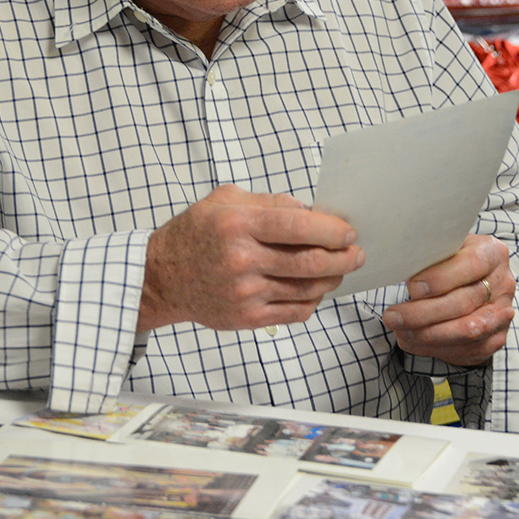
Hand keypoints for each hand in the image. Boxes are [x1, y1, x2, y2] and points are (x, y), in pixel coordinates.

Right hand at [139, 185, 362, 331]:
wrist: (162, 277)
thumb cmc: (194, 233)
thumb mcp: (224, 200)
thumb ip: (268, 201)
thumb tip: (309, 212)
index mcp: (237, 224)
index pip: (296, 226)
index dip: (330, 230)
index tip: (347, 232)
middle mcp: (241, 260)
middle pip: (309, 263)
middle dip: (343, 258)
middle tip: (356, 254)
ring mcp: (244, 292)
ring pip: (307, 290)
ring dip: (332, 280)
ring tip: (338, 270)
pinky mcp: (246, 317)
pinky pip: (294, 312)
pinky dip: (312, 301)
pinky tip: (314, 290)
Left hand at [382, 234, 514, 366]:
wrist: (472, 281)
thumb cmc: (449, 262)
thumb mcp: (442, 248)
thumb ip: (430, 253)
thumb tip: (401, 263)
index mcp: (492, 253)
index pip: (471, 264)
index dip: (441, 278)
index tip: (412, 287)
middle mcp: (503, 284)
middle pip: (464, 302)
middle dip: (423, 312)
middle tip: (392, 316)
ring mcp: (502, 314)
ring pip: (467, 330)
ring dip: (427, 334)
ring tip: (399, 330)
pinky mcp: (495, 338)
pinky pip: (466, 350)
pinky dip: (434, 348)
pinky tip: (411, 341)